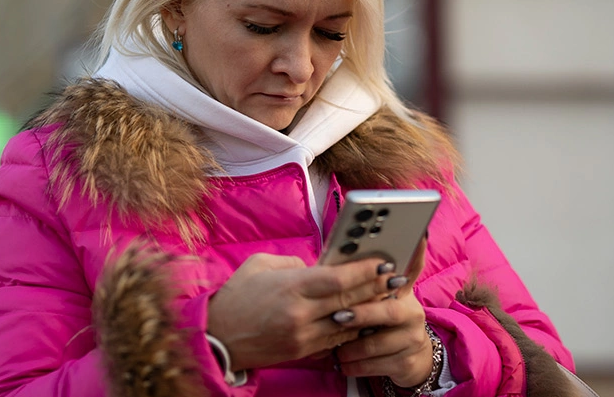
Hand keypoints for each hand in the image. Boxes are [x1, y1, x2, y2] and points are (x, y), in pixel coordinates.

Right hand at [206, 252, 396, 370]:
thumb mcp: (261, 264)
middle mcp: (300, 313)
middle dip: (376, 288)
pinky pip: (336, 339)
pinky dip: (352, 328)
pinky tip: (366, 318)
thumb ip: (294, 262)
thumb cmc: (237, 295)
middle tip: (395, 278)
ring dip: (370, 309)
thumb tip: (318, 266)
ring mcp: (302, 336)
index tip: (382, 261)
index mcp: (291, 286)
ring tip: (387, 296)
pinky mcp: (302, 351)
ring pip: (347, 323)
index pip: (338, 279)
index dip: (364, 270)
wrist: (217, 338)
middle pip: (349, 300)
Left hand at [335, 239, 435, 387]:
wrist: (409, 359)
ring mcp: (412, 338)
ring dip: (352, 346)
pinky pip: (377, 365)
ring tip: (335, 349)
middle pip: (390, 311)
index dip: (417, 251)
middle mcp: (412, 312)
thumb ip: (364, 285)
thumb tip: (335, 263)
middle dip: (362, 314)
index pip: (412, 267)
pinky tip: (343, 363)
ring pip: (379, 342)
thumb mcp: (378, 302)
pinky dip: (356, 365)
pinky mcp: (407, 362)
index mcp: (402, 292)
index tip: (419, 232)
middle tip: (338, 317)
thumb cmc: (381, 324)